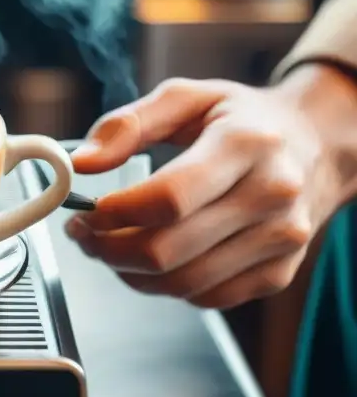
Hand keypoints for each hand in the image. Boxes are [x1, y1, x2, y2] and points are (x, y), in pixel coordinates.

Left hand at [65, 65, 356, 308]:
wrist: (315, 145)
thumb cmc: (242, 119)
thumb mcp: (185, 98)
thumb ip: (126, 125)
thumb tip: (81, 162)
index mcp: (245, 144)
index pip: (168, 199)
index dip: (113, 214)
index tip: (84, 211)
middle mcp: (271, 196)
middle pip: (168, 250)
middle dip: (107, 249)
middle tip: (83, 233)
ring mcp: (280, 241)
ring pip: (182, 283)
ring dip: (129, 273)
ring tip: (107, 247)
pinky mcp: (278, 273)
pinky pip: (207, 298)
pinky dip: (166, 287)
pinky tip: (150, 261)